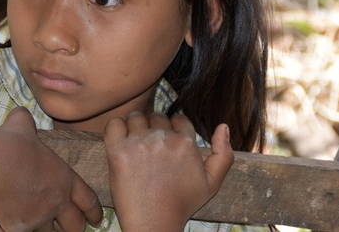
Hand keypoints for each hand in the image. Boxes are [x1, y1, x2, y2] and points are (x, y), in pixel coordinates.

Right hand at [0, 107, 102, 231]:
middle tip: (73, 227)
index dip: (94, 211)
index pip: (88, 200)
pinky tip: (13, 229)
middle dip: (75, 227)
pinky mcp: (20, 227)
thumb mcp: (23, 124)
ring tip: (44, 229)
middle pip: (75, 224)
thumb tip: (21, 115)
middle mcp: (57, 200)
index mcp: (64, 178)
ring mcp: (39, 216)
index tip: (96, 219)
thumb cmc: (10, 141)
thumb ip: (27, 123)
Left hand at [104, 112, 232, 231]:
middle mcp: (163, 138)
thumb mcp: (212, 183)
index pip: (178, 118)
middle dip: (154, 127)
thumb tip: (224, 125)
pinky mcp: (117, 151)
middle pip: (156, 116)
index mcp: (185, 142)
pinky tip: (121, 142)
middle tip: (150, 147)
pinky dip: (116, 128)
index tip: (167, 143)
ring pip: (136, 117)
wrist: (154, 224)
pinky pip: (114, 124)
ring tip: (135, 145)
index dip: (173, 129)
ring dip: (135, 127)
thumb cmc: (182, 204)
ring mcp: (139, 143)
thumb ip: (223, 154)